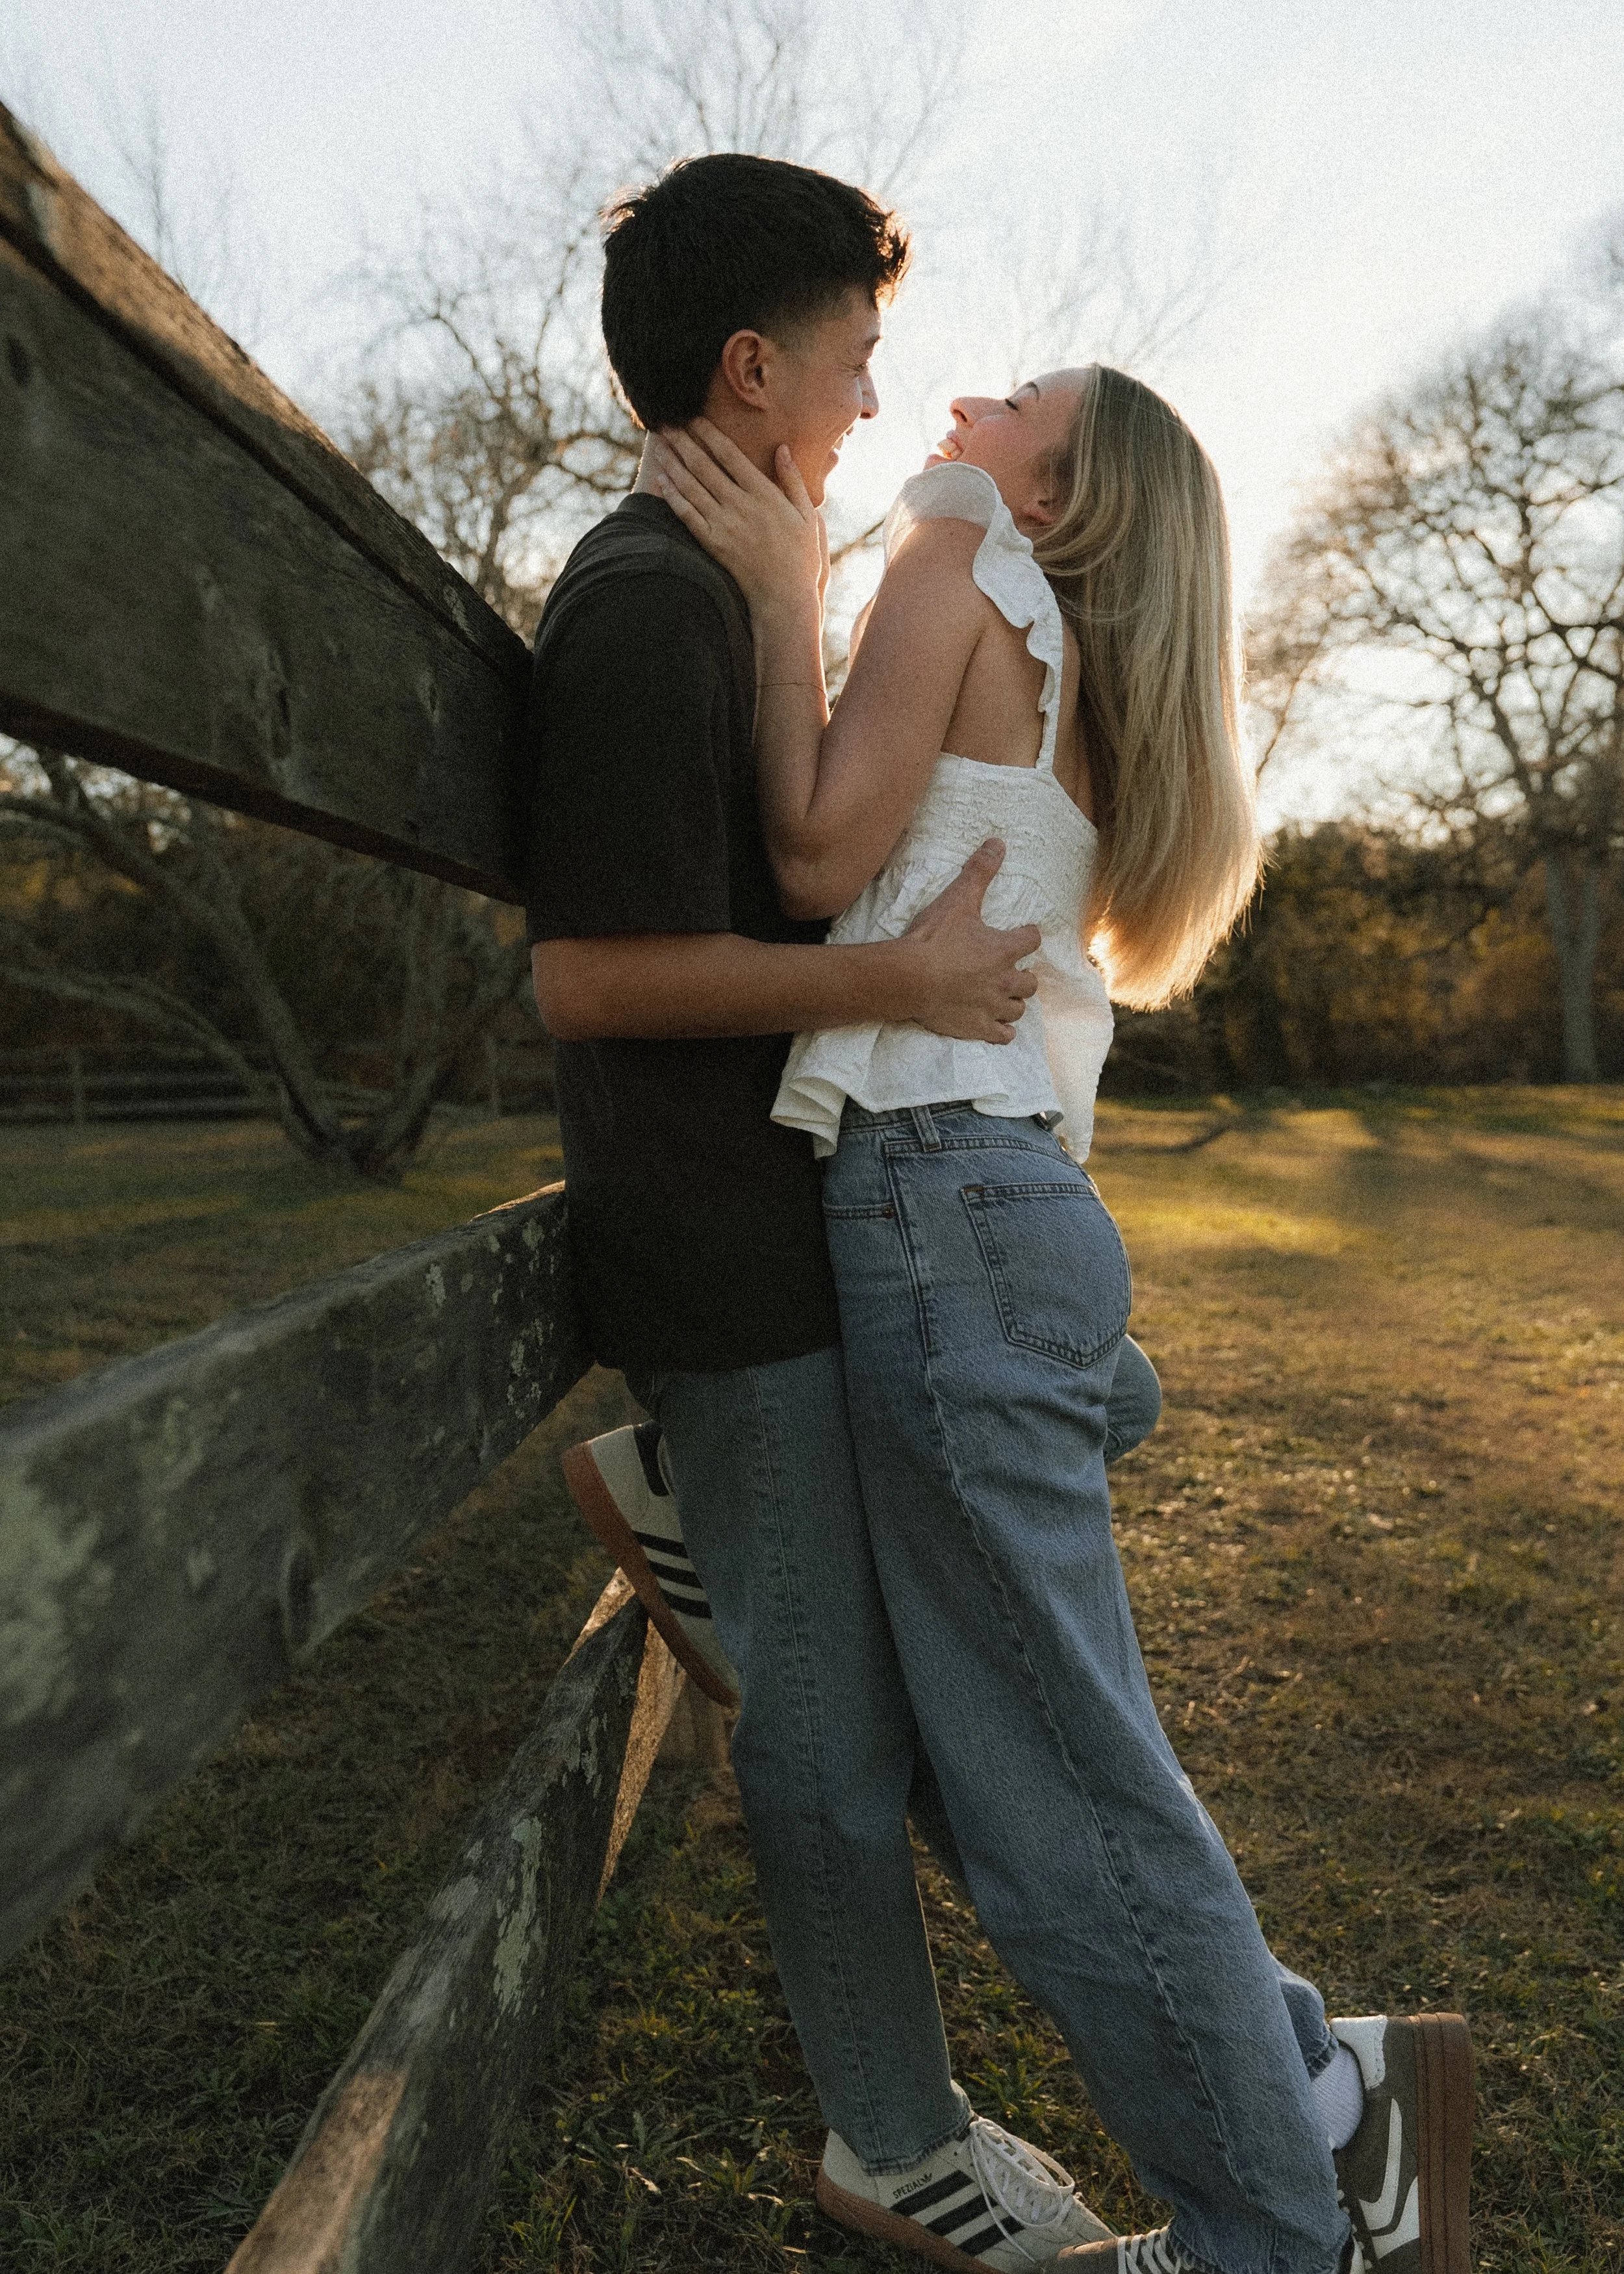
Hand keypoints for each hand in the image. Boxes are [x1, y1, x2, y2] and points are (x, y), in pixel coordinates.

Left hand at [650, 421, 823, 620]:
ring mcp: (724, 525)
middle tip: (667, 424)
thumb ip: (793, 480)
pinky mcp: (713, 544)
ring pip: (692, 487)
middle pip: (704, 466)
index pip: (730, 455)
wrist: (784, 598)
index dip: (709, 434)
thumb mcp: (807, 515)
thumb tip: (782, 448)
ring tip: (660, 446)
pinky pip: (688, 515)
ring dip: (673, 464)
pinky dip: (673, 496)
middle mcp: (740, 505)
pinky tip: (662, 481)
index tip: (694, 418)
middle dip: (684, 442)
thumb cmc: (800, 557)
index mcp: (764, 493)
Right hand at [897, 840, 1040, 1043]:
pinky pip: (1003, 1035)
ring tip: (1003, 997)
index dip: (1026, 935)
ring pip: (1018, 1009)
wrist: (909, 978)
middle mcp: (1005, 980)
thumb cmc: (933, 939)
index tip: (1022, 934)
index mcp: (1005, 949)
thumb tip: (998, 842)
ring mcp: (992, 1007)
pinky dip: (1001, 1030)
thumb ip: (979, 871)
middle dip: (1023, 976)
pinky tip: (996, 1025)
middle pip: (1029, 981)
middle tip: (1010, 971)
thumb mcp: (958, 899)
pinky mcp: (977, 1027)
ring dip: (1013, 1002)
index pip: (1031, 939)